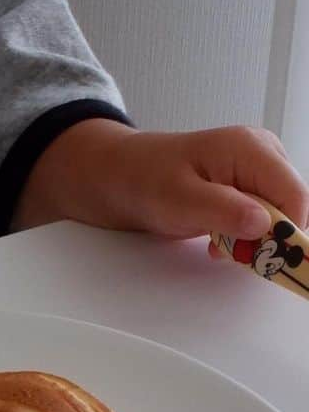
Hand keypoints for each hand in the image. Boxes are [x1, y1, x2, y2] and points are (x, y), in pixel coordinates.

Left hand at [15, 120, 308, 243]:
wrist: (121, 178)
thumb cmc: (145, 180)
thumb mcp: (181, 199)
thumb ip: (224, 211)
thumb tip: (265, 224)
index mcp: (250, 149)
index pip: (293, 194)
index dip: (292, 231)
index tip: (278, 261)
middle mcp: (261, 156)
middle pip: (289, 207)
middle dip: (269, 238)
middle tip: (236, 255)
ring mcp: (254, 173)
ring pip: (276, 217)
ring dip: (252, 241)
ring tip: (217, 244)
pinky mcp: (245, 190)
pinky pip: (259, 221)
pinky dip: (242, 239)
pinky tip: (216, 242)